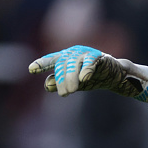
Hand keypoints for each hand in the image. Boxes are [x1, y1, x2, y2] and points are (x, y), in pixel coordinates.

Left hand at [28, 45, 147, 99]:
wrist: (115, 76)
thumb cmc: (92, 78)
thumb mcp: (74, 83)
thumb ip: (60, 83)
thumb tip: (47, 85)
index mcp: (66, 57)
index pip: (52, 60)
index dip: (42, 64)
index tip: (31, 70)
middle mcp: (74, 53)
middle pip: (62, 64)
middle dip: (61, 79)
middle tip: (65, 94)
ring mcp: (87, 53)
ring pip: (74, 63)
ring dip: (71, 78)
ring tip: (71, 91)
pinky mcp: (99, 57)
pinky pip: (90, 62)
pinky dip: (86, 70)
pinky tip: (84, 79)